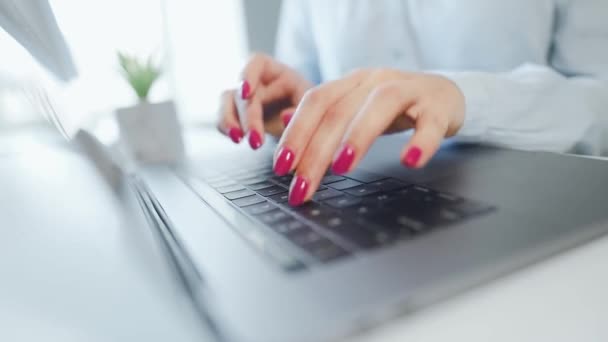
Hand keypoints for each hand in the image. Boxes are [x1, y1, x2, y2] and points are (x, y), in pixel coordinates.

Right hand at [217, 53, 312, 148]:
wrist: (305, 122)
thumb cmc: (310, 109)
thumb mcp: (312, 108)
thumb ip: (300, 112)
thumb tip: (284, 117)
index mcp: (276, 71)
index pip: (256, 62)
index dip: (248, 74)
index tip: (246, 93)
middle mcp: (256, 81)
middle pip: (242, 91)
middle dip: (248, 117)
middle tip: (256, 141)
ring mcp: (243, 97)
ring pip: (226, 102)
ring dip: (228, 121)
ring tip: (237, 139)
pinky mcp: (237, 114)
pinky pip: (224, 118)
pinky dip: (226, 129)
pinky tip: (237, 139)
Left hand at [273, 68, 465, 205]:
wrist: (445, 94)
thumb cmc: (396, 106)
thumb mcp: (356, 104)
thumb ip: (323, 113)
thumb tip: (283, 121)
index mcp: (352, 83)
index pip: (316, 102)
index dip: (296, 132)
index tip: (281, 166)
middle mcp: (376, 81)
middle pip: (340, 110)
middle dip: (316, 151)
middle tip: (302, 186)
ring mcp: (409, 90)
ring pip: (380, 105)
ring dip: (357, 137)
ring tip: (341, 168)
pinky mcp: (439, 106)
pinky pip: (430, 122)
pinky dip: (420, 141)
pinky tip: (409, 160)